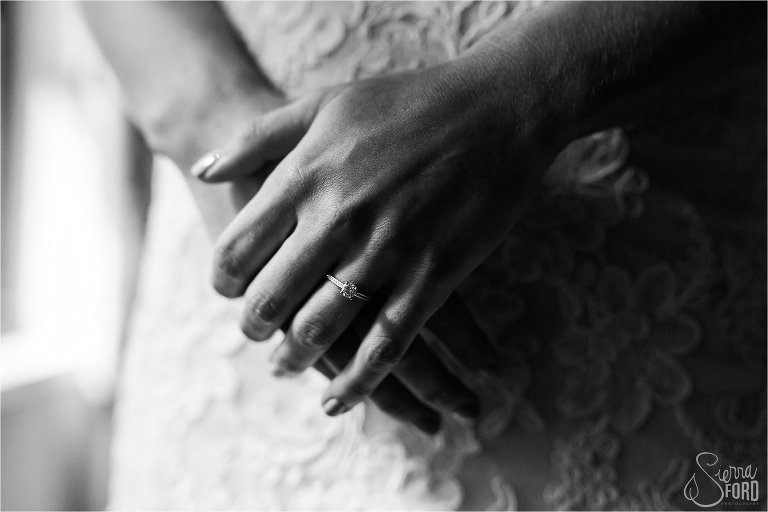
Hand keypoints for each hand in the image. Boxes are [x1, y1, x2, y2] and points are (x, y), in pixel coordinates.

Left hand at [196, 59, 551, 414]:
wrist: (496, 108)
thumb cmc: (407, 101)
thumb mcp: (322, 102)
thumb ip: (257, 136)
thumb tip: (203, 170)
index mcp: (305, 177)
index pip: (237, 249)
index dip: (223, 279)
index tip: (227, 290)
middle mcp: (338, 218)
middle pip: (273, 296)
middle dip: (255, 325)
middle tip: (254, 335)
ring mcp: (388, 250)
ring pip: (323, 327)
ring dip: (297, 357)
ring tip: (286, 365)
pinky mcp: (434, 275)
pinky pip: (387, 343)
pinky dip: (359, 381)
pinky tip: (339, 399)